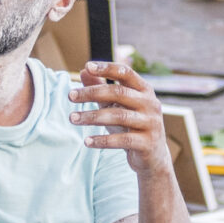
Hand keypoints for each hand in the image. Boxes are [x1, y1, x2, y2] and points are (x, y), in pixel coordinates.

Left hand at [67, 61, 172, 177]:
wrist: (153, 156)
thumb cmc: (131, 125)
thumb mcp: (116, 105)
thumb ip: (101, 87)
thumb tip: (84, 70)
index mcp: (144, 90)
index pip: (125, 73)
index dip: (107, 68)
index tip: (87, 66)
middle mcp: (150, 103)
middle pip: (119, 93)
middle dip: (92, 93)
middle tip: (70, 96)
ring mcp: (151, 123)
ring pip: (119, 116)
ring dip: (92, 117)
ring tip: (72, 118)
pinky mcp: (147, 143)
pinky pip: (122, 140)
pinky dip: (103, 140)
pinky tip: (87, 141)